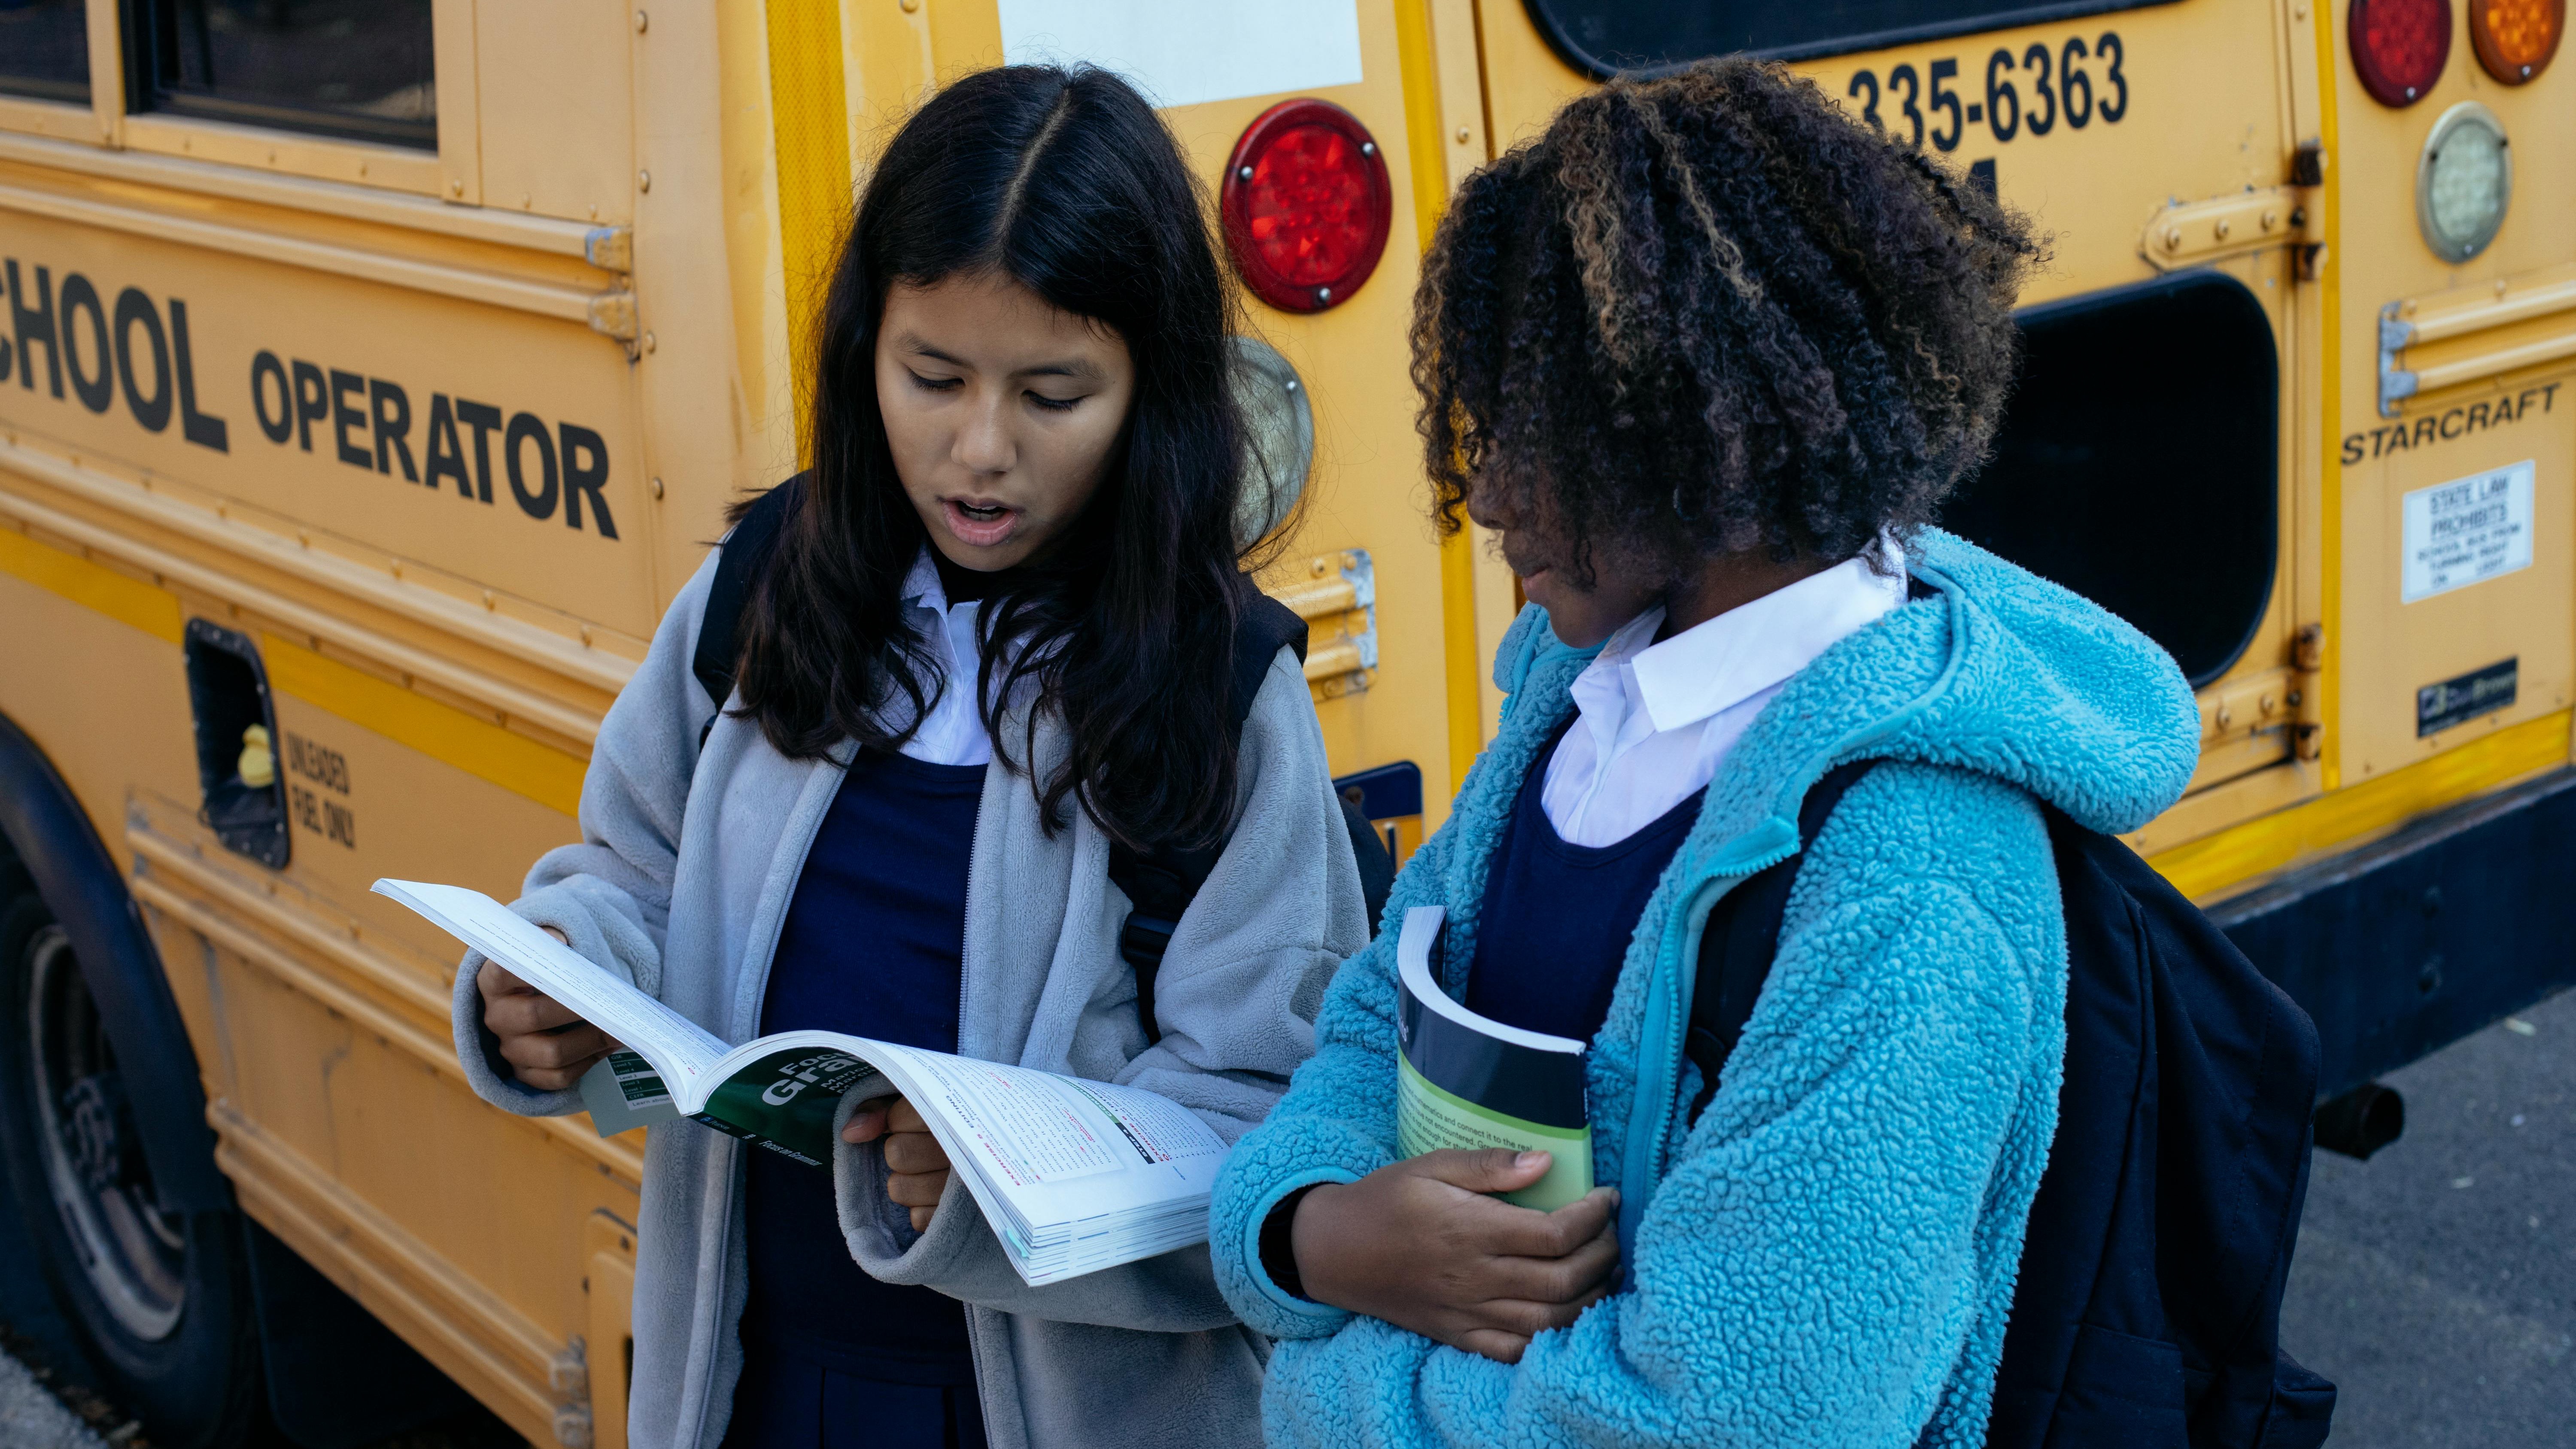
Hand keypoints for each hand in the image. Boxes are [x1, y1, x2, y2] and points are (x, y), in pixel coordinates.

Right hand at [476, 927, 620, 1090]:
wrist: (544, 1005)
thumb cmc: (551, 975)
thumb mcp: (548, 954)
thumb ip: (554, 944)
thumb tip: (566, 943)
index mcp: (494, 981)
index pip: (504, 970)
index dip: (532, 960)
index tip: (564, 942)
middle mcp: (497, 1017)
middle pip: (535, 1015)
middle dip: (579, 1009)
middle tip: (613, 1002)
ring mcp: (509, 1050)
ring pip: (553, 1053)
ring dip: (592, 1041)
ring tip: (621, 1030)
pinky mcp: (525, 1074)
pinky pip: (558, 1077)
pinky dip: (588, 1063)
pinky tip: (607, 1048)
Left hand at [842, 1095, 952, 1230]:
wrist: (1001, 1149)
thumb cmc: (944, 1123)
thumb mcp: (911, 1104)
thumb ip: (879, 1110)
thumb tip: (851, 1134)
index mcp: (953, 1114)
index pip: (897, 1121)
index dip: (896, 1121)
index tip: (915, 1121)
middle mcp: (963, 1149)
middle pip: (896, 1153)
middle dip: (902, 1150)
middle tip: (923, 1147)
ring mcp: (964, 1186)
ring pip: (899, 1188)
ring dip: (907, 1181)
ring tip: (930, 1172)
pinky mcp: (961, 1218)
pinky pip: (917, 1218)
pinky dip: (921, 1208)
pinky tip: (938, 1195)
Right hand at [1290, 1150, 1619, 1364]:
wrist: (1334, 1251)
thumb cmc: (1386, 1200)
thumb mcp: (1430, 1165)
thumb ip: (1489, 1165)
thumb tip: (1544, 1161)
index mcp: (1471, 1231)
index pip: (1556, 1234)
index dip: (1594, 1217)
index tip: (1608, 1197)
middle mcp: (1475, 1278)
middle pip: (1563, 1280)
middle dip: (1604, 1256)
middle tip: (1612, 1233)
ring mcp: (1468, 1313)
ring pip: (1550, 1321)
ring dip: (1590, 1298)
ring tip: (1604, 1272)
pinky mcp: (1458, 1335)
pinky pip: (1515, 1351)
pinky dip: (1551, 1339)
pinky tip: (1568, 1314)